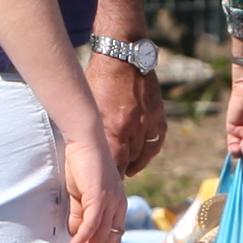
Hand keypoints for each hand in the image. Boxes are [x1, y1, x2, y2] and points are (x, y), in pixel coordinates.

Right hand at [52, 113, 124, 242]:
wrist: (84, 140)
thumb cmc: (82, 164)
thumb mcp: (80, 195)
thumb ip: (79, 215)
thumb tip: (76, 236)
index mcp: (117, 206)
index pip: (113, 237)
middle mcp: (119, 206)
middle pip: (109, 241)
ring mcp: (111, 201)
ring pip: (101, 236)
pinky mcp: (100, 196)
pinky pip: (93, 225)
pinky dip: (84, 239)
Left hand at [89, 53, 167, 176]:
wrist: (122, 56)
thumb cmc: (98, 80)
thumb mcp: (88, 106)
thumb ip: (90, 129)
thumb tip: (85, 150)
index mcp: (111, 127)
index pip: (112, 164)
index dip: (107, 177)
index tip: (101, 185)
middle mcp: (131, 128)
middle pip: (127, 162)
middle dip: (118, 172)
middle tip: (110, 181)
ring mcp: (147, 122)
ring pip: (142, 155)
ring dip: (133, 164)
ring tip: (125, 171)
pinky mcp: (157, 115)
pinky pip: (156, 142)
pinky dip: (149, 152)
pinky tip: (141, 157)